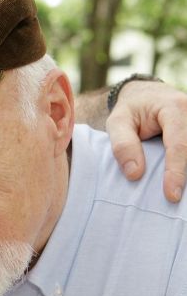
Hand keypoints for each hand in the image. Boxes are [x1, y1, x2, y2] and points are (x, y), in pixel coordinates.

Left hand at [106, 81, 186, 202]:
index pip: (179, 145)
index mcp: (174, 108)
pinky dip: (185, 167)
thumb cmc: (130, 110)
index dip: (176, 172)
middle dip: (186, 176)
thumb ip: (123, 145)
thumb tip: (135, 174)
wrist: (146, 95)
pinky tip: (181, 183)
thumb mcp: (117, 122)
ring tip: (180, 197)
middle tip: (174, 200)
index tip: (171, 195)